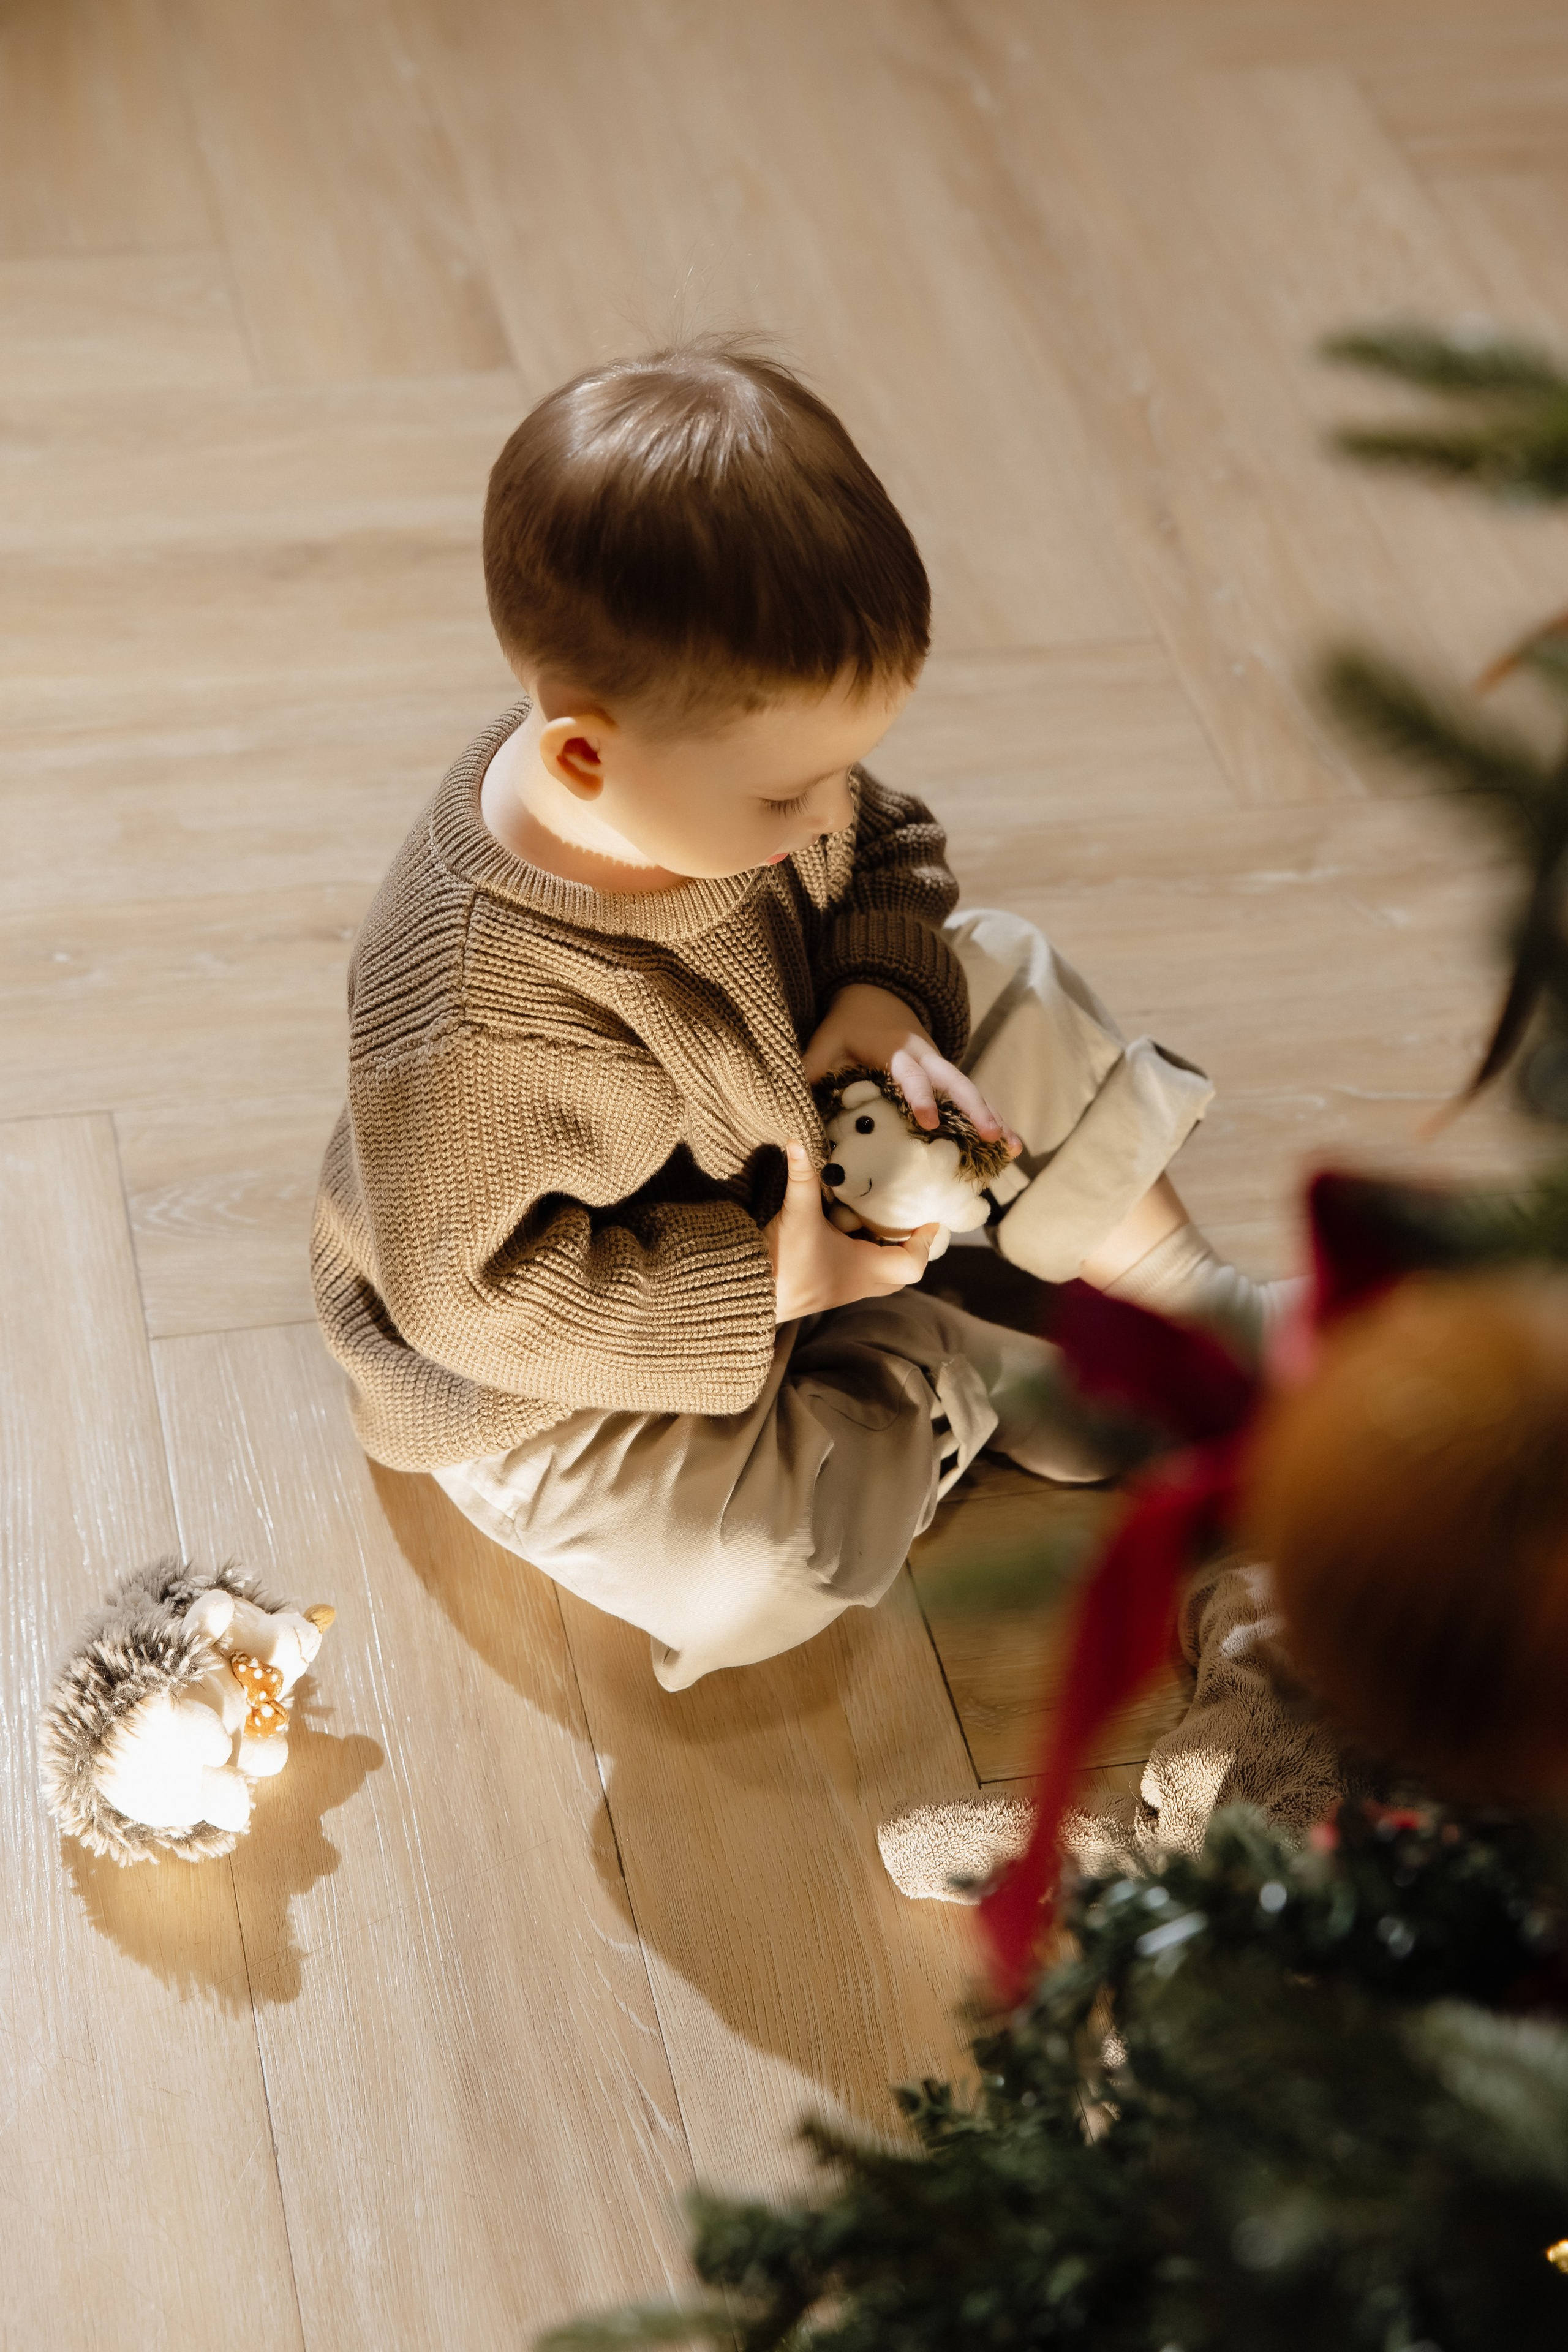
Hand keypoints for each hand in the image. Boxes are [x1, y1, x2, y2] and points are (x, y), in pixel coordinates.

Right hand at [765, 1141, 937, 1322]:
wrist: (748, 1296)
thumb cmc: (781, 1262)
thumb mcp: (796, 1214)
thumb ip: (802, 1177)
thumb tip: (797, 1140)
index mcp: (864, 1269)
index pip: (914, 1263)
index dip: (925, 1241)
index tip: (930, 1217)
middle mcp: (859, 1285)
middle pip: (901, 1272)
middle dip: (908, 1246)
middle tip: (906, 1217)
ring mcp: (843, 1290)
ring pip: (880, 1274)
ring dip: (883, 1248)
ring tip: (877, 1216)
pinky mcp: (826, 1289)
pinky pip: (858, 1273)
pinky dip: (861, 1252)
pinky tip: (843, 1227)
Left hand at [801, 982, 1020, 1151]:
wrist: (875, 993)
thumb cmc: (846, 1024)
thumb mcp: (824, 1041)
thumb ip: (811, 1070)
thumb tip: (789, 1106)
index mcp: (896, 1049)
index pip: (911, 1075)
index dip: (919, 1096)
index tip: (928, 1121)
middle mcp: (926, 1056)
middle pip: (956, 1082)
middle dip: (975, 1108)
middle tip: (992, 1135)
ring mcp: (941, 1065)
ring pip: (971, 1091)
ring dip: (993, 1117)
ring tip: (1014, 1148)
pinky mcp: (947, 1075)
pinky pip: (971, 1098)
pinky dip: (990, 1118)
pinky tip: (1009, 1145)